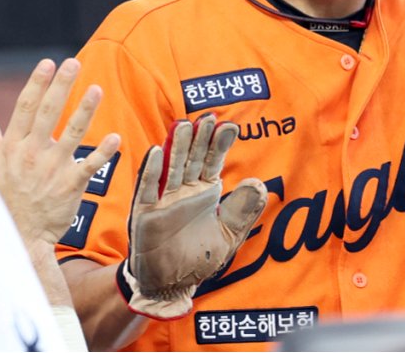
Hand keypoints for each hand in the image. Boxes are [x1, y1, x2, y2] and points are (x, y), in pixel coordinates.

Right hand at [0, 58, 119, 246]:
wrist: (19, 237)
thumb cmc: (3, 199)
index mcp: (13, 146)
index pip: (25, 107)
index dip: (37, 84)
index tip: (47, 63)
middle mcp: (32, 153)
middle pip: (49, 112)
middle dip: (61, 85)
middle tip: (73, 63)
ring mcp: (52, 169)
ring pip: (72, 133)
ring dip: (85, 110)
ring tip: (97, 89)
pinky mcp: (70, 186)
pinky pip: (89, 165)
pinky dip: (102, 152)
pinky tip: (114, 137)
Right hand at [121, 114, 267, 319]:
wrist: (170, 285)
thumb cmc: (199, 259)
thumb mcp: (228, 236)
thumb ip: (242, 211)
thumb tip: (258, 183)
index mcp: (205, 193)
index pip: (213, 162)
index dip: (220, 144)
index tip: (229, 126)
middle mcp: (184, 191)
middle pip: (192, 159)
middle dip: (199, 139)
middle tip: (206, 118)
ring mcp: (164, 200)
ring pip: (172, 167)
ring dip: (176, 147)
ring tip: (183, 125)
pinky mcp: (145, 212)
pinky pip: (148, 188)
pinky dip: (152, 170)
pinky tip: (156, 151)